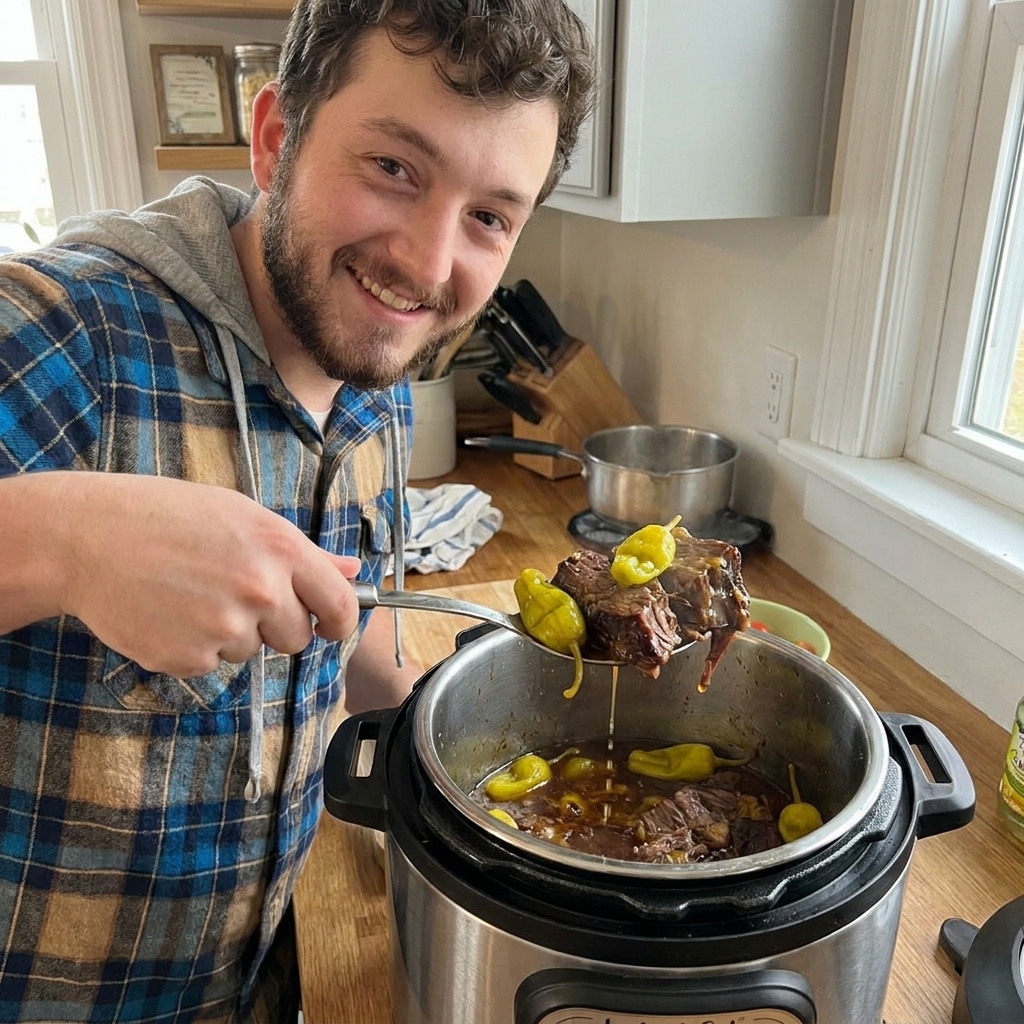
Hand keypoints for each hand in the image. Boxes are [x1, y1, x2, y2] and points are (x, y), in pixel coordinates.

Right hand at [58, 473, 361, 676]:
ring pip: (250, 651)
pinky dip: (192, 646)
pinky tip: (167, 612)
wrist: (87, 537)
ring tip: (189, 592)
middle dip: (275, 625)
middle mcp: (260, 591)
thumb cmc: (168, 517)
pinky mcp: (188, 658)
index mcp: (280, 549)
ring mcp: (224, 628)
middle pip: (296, 638)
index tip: (329, 626)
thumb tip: (352, 571)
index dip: (338, 621)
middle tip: (231, 594)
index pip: (338, 605)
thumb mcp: (242, 516)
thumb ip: (302, 552)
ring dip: (228, 632)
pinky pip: (210, 663)